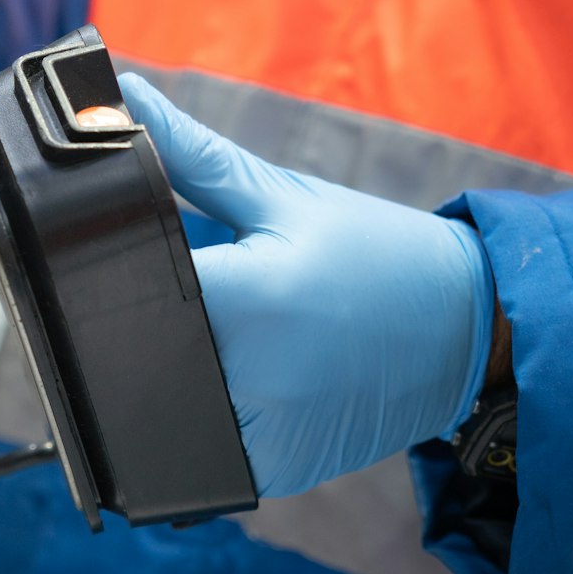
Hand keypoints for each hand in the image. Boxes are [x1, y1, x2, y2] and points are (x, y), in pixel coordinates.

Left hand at [120, 75, 496, 497]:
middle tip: (174, 299)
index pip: (131, 288)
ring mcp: (265, 436)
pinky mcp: (274, 474)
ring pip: (164, 408)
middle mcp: (254, 377)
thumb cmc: (377, 254)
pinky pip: (202, 452)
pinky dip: (201, 416)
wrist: (471, 328)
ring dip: (164, 375)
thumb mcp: (284, 196)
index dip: (102, 271)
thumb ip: (192, 155)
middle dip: (133, 325)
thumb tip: (123, 99)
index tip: (100, 258)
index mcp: (252, 298)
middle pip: (140, 353)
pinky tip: (237, 380)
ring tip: (218, 337)